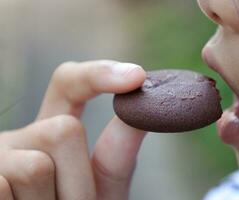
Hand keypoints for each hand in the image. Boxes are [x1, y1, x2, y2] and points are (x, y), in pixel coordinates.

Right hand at [0, 60, 146, 199]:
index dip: (98, 74)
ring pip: (35, 166)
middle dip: (79, 180)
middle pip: (63, 129)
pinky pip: (3, 188)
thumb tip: (144, 111)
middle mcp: (21, 138)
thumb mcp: (102, 188)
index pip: (69, 85)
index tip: (136, 76)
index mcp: (52, 134)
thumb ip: (117, 153)